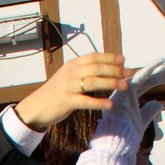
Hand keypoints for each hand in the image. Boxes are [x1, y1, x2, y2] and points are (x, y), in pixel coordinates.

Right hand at [12, 53, 127, 129]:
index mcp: (71, 65)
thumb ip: (83, 72)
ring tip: (124, 86)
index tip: (123, 60)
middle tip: (129, 74)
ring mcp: (68, 87)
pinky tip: (110, 105)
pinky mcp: (66, 101)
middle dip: (115, 70)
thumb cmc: (55, 94)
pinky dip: (99, 102)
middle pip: (96, 68)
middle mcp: (70, 73)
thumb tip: (105, 70)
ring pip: (93, 82)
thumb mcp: (67, 77)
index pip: (93, 57)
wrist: (35, 107)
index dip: (109, 57)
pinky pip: (86, 101)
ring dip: (111, 83)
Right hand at [110, 60, 164, 142]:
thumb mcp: (141, 122)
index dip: (152, 80)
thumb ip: (149, 112)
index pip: (139, 88)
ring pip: (139, 78)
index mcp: (125, 103)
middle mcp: (121, 96)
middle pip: (140, 81)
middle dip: (154, 74)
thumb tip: (159, 104)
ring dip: (153, 70)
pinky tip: (159, 63)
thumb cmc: (127, 138)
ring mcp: (120, 94)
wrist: (117, 145)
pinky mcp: (122, 93)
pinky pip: (137, 78)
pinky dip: (148, 70)